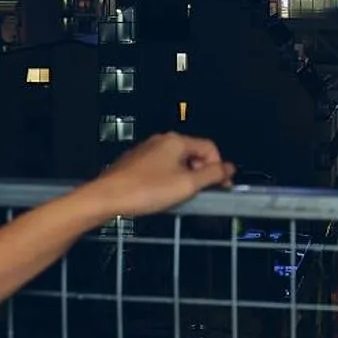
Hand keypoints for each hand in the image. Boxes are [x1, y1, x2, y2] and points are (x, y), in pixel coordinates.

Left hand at [83, 133, 234, 219]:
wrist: (108, 197)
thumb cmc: (145, 190)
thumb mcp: (187, 185)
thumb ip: (212, 175)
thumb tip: (229, 168)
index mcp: (176, 141)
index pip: (209, 148)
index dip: (219, 168)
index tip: (221, 186)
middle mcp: (161, 141)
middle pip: (193, 153)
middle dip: (201, 173)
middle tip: (201, 193)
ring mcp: (147, 151)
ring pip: (176, 162)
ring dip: (184, 178)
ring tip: (180, 197)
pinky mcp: (136, 163)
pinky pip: (161, 168)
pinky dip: (168, 180)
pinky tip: (161, 195)